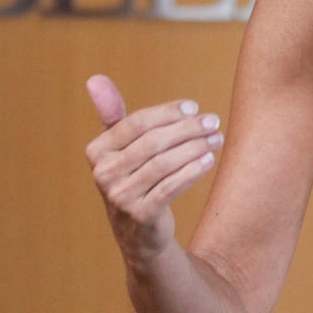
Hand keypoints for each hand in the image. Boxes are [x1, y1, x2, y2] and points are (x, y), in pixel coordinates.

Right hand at [83, 75, 221, 266]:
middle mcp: (103, 174)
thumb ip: (112, 114)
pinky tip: (209, 160)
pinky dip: (192, 172)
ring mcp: (120, 197)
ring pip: (164, 164)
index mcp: (96, 152)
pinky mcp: (140, 216)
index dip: (167, 113)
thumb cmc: (133, 178)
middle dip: (187, 128)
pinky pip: (171, 187)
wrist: (140, 234)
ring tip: (216, 138)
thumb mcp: (120, 148)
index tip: (194, 107)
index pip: (135, 123)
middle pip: (152, 142)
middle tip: (213, 121)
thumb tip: (95, 78)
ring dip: (195, 147)